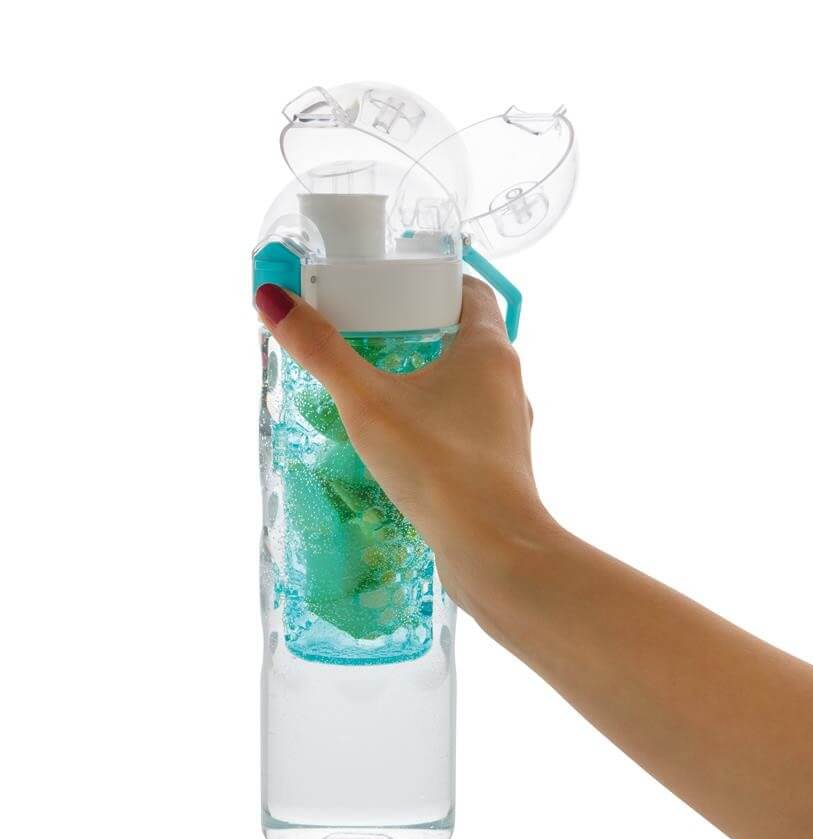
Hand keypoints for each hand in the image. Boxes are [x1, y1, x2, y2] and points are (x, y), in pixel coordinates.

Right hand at [254, 277, 556, 609]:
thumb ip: (321, 351)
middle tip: (371, 334)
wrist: (494, 551)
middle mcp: (509, 383)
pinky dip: (438, 423)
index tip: (392, 284)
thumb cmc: (438, 466)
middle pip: (466, 338)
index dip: (433, 281)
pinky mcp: (500, 468)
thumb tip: (272, 298)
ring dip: (430, 381)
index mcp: (490, 351)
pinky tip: (404, 443)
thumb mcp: (368, 403)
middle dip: (420, 331)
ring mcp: (509, 429)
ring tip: (380, 388)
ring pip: (468, 388)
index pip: (471, 292)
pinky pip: (466, 428)